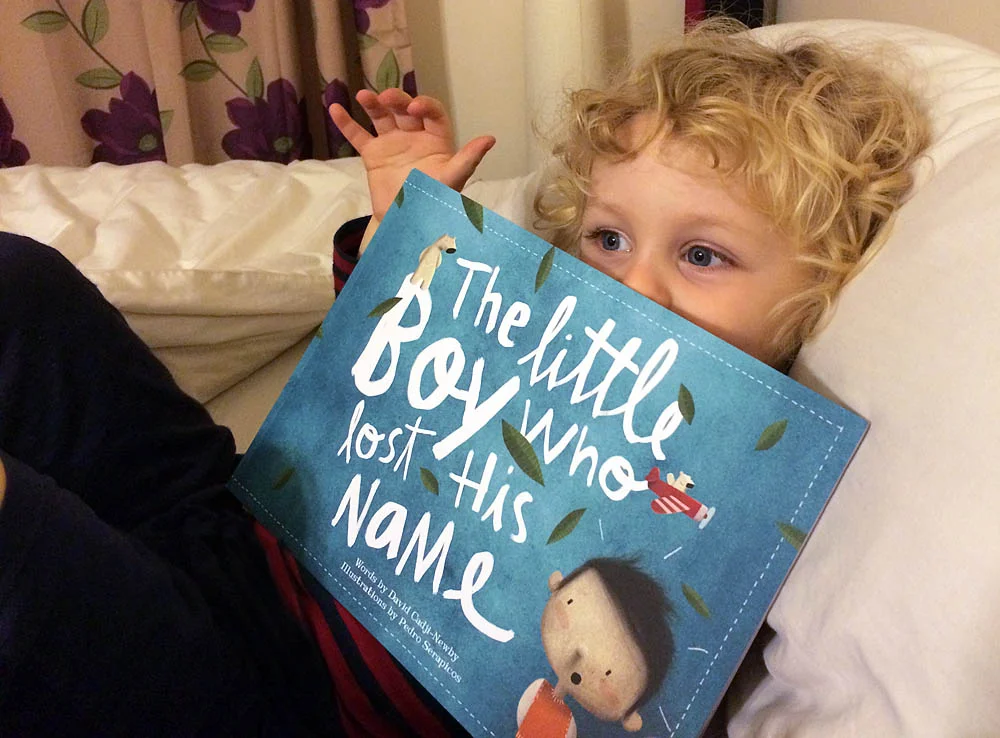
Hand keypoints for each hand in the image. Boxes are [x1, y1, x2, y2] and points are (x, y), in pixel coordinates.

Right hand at [329, 89, 495, 220]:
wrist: (406, 224)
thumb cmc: (433, 201)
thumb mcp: (452, 179)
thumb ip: (468, 159)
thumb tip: (490, 139)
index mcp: (436, 139)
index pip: (432, 113)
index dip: (424, 105)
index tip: (414, 107)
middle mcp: (414, 136)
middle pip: (404, 110)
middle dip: (396, 100)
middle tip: (386, 98)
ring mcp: (392, 143)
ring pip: (382, 117)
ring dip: (373, 104)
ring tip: (364, 97)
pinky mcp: (373, 154)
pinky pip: (358, 136)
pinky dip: (346, 123)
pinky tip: (335, 108)